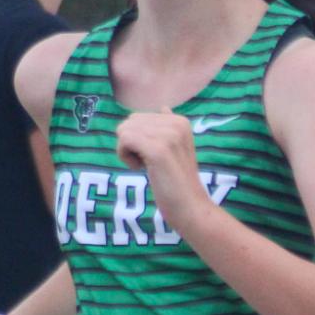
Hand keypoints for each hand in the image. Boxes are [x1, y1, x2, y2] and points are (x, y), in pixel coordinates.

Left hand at [115, 110, 207, 229]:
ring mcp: (168, 136)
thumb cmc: (178, 182)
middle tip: (149, 163)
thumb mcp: (178, 147)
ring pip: (124, 130)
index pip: (138, 118)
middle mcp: (176, 124)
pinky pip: (124, 140)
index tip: (154, 157)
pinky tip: (141, 169)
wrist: (190, 206)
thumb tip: (163, 108)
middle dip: (131, 143)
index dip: (138, 139)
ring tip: (147, 166)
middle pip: (129, 122)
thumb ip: (168, 127)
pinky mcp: (158, 150)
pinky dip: (125, 156)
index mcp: (180, 121)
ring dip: (127, 151)